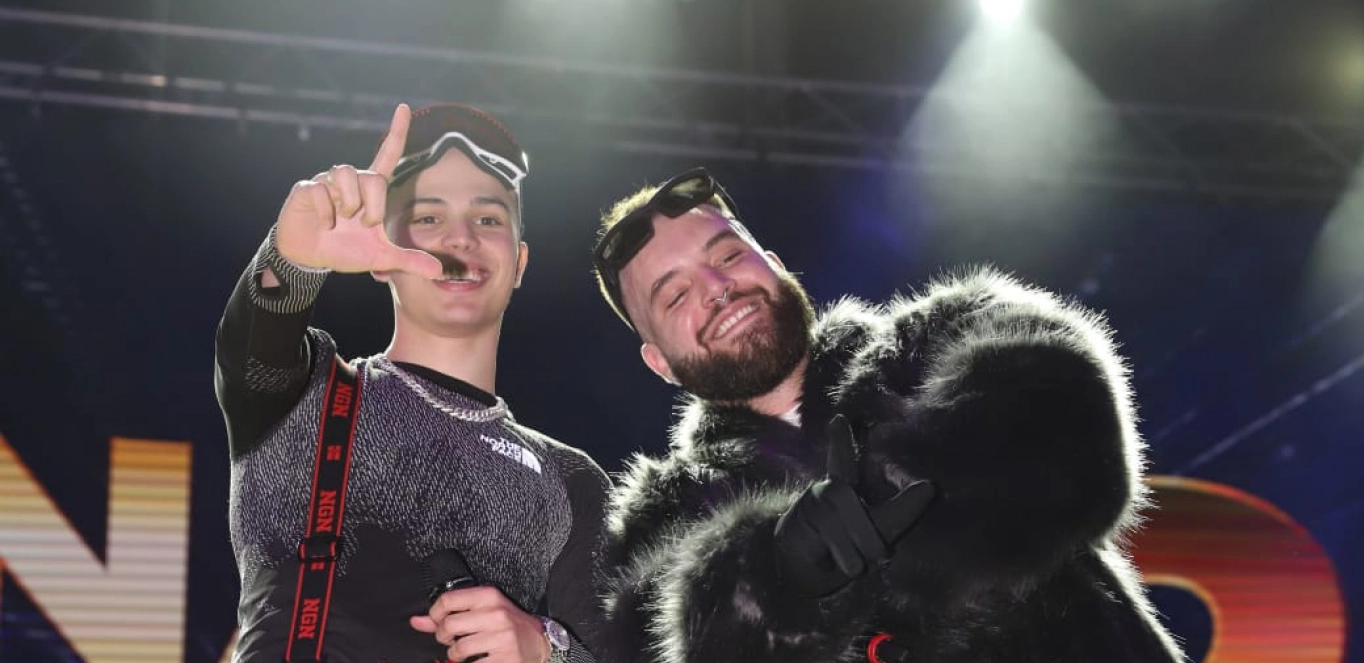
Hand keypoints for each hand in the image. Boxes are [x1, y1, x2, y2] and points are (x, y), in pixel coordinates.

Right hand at [274, 103, 442, 277]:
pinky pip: (318, 190)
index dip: (397, 132)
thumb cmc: (345, 250)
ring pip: (345, 175)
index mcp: (371, 191)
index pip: (387, 154)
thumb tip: (438, 272)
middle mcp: (352, 181)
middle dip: (372, 205)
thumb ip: (409, 261)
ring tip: (343, 221)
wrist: (310, 257)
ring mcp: (327, 183)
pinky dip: (325, 211)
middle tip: (364, 224)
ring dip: (349, 203)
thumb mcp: (380, 259)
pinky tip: (324, 223)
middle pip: (372, 177)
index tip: (404, 107)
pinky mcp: (306, 189)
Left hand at [409, 585, 550, 662]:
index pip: (448, 600)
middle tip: (452, 640)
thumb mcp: (481, 611)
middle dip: (444, 637)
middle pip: (449, 626)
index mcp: (489, 596)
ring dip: (456, 655)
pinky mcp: (506, 658)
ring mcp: (502, 637)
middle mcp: (496, 614)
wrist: (539, 641)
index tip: (438, 623)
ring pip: (458, 649)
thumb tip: (416, 621)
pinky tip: (477, 659)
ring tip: (467, 652)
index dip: (435, 614)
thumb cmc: (506, 625)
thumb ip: (448, 615)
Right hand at [773, 415, 935, 597]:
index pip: (841, 459)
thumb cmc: (848, 548)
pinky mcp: (793, 528)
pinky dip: (828, 560)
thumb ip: (902, 510)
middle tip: (882, 557)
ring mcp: (807, 508)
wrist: (804, 574)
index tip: (838, 418)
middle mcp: (824, 491)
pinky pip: (821, 545)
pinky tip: (824, 562)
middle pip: (849, 506)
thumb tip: (930, 486)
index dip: (840, 440)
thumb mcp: (879, 530)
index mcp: (844, 487)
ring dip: (852, 554)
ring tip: (854, 567)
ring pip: (838, 529)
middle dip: (869, 538)